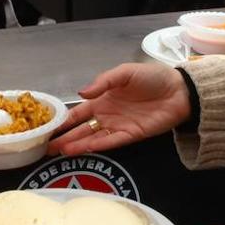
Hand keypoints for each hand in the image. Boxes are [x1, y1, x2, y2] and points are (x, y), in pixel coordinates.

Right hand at [48, 62, 190, 155]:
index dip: (63, 120)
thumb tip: (81, 93)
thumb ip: (103, 82)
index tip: (47, 128)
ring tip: (59, 151)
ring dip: (76, 144)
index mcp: (102, 98)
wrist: (179, 91)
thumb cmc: (152, 77)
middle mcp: (106, 114)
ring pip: (92, 137)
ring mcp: (117, 126)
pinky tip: (82, 149)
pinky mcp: (130, 135)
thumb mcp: (124, 72)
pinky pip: (110, 142)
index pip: (77, 112)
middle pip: (81, 128)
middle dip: (64, 137)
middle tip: (45, 147)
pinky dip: (96, 146)